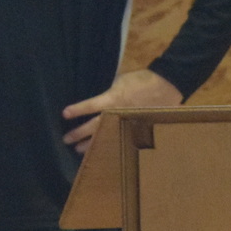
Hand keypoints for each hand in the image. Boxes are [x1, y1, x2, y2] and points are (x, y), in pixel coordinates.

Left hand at [61, 69, 182, 152]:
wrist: (165, 86)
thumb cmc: (141, 80)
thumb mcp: (120, 80)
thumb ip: (108, 91)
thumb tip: (98, 97)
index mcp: (113, 99)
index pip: (91, 106)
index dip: (78, 110)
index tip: (65, 114)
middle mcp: (118, 113)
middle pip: (95, 126)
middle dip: (80, 134)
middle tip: (67, 140)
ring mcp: (126, 122)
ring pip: (106, 135)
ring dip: (91, 143)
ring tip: (78, 150)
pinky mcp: (135, 128)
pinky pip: (119, 138)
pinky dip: (110, 143)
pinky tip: (101, 150)